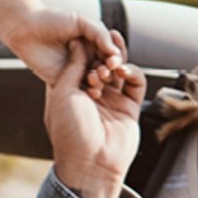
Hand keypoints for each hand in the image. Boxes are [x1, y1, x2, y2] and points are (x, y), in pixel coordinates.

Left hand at [2, 7, 122, 86]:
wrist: (25, 27)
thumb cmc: (53, 20)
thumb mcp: (80, 22)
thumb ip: (100, 34)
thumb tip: (115, 52)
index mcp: (95, 44)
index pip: (111, 54)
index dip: (115, 59)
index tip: (113, 61)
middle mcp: (88, 58)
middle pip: (105, 69)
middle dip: (108, 71)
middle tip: (106, 72)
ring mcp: (77, 71)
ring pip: (94, 80)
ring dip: (99, 82)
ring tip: (97, 80)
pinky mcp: (65, 82)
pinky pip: (79, 89)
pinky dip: (87, 91)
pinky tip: (92, 92)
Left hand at [44, 38, 145, 197]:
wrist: (91, 164)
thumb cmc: (70, 131)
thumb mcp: (62, 93)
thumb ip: (73, 66)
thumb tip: (79, 42)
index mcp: (69, 92)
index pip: (79, 62)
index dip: (83, 47)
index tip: (85, 33)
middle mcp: (91, 96)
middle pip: (100, 64)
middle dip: (102, 50)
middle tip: (107, 35)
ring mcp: (111, 102)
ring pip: (118, 72)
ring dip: (117, 59)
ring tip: (114, 53)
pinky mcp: (130, 109)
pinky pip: (135, 84)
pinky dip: (132, 72)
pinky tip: (123, 69)